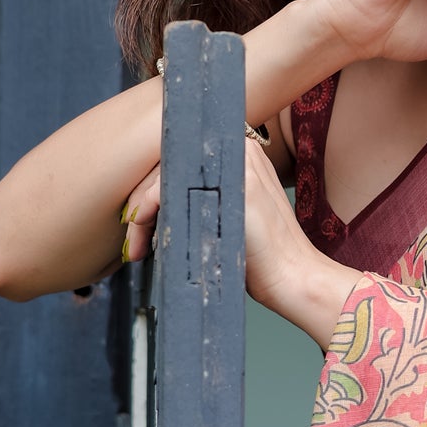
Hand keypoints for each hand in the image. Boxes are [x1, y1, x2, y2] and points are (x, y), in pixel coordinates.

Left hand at [120, 143, 356, 346]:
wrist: (292, 277)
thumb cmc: (262, 257)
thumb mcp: (230, 218)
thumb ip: (205, 200)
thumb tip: (159, 205)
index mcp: (242, 155)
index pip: (182, 161)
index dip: (155, 190)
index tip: (143, 223)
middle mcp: (239, 149)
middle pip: (170, 164)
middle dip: (142, 202)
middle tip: (135, 237)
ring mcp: (235, 162)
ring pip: (165, 174)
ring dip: (141, 211)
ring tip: (137, 243)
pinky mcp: (228, 181)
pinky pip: (169, 185)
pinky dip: (148, 208)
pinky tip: (142, 230)